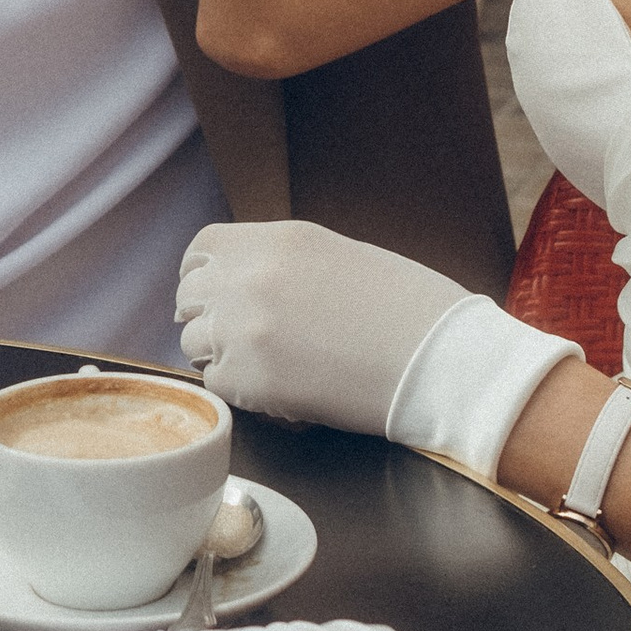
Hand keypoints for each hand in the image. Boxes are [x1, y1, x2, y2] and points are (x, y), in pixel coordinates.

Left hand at [174, 219, 473, 435]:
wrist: (441, 360)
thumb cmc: (407, 309)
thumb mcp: (337, 256)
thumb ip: (281, 262)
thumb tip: (243, 280)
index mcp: (276, 240)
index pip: (201, 250)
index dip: (205, 274)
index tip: (216, 294)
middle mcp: (249, 277)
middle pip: (189, 296)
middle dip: (208, 315)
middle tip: (240, 337)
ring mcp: (243, 329)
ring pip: (194, 343)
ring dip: (221, 355)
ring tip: (268, 365)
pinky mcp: (249, 380)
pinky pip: (217, 384)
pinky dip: (241, 390)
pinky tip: (279, 389)